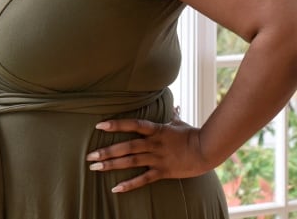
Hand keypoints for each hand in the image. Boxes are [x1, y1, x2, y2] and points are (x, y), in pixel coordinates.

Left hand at [85, 116, 211, 192]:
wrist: (207, 151)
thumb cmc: (192, 134)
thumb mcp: (179, 122)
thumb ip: (172, 116)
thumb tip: (175, 107)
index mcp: (156, 130)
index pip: (133, 125)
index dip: (116, 125)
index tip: (98, 126)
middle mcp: (154, 144)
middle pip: (126, 146)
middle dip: (106, 151)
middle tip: (89, 156)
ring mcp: (157, 158)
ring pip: (131, 162)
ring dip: (112, 165)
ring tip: (95, 168)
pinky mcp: (163, 172)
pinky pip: (143, 179)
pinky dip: (129, 184)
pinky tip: (115, 188)